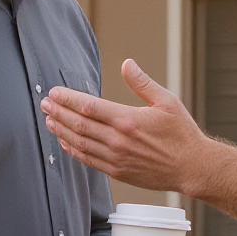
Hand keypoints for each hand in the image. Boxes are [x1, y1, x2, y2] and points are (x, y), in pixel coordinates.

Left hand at [42, 59, 209, 193]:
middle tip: (45, 103)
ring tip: (49, 120)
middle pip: (78, 124)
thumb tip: (126, 64)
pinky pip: (88, 160)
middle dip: (58, 112)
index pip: (88, 107)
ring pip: (79, 143)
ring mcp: (116, 158)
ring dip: (61, 130)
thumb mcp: (167, 101)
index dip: (67, 99)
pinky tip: (64, 141)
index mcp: (128, 120)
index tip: (54, 92)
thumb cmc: (182, 134)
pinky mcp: (117, 171)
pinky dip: (72, 150)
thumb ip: (142, 83)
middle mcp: (118, 140)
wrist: (192, 167)